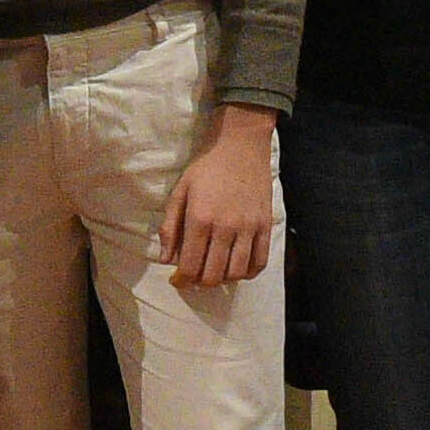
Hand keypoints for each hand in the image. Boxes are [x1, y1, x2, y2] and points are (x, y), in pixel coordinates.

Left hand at [159, 111, 279, 289]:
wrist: (241, 147)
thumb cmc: (207, 168)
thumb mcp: (180, 191)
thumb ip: (170, 227)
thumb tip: (164, 259)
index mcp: (200, 219)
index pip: (190, 265)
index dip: (182, 280)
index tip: (178, 280)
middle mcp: (225, 228)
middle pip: (213, 275)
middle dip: (200, 282)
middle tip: (195, 276)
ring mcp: (248, 228)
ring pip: (236, 273)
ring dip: (223, 279)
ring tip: (214, 270)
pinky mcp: (265, 226)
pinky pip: (259, 262)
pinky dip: (247, 273)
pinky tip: (236, 268)